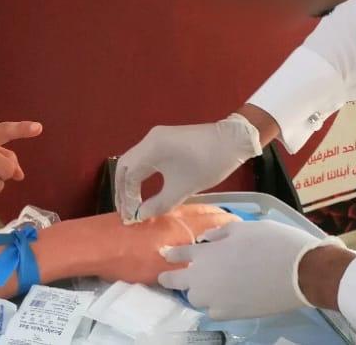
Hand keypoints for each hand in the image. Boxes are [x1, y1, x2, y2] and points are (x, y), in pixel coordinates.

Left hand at [92, 205, 239, 284]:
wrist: (92, 243)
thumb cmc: (128, 257)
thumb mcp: (163, 270)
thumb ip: (186, 267)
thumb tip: (202, 268)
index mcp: (183, 223)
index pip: (214, 220)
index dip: (230, 224)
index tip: (243, 227)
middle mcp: (173, 212)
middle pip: (203, 212)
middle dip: (219, 218)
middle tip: (232, 226)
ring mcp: (158, 211)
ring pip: (188, 211)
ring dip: (203, 218)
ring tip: (212, 228)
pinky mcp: (144, 215)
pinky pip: (174, 214)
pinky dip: (186, 219)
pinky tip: (183, 229)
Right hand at [115, 114, 260, 221]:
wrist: (232, 140)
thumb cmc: (209, 164)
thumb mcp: (184, 188)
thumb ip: (159, 203)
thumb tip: (141, 215)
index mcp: (151, 148)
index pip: (128, 175)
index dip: (126, 198)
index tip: (130, 217)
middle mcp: (148, 139)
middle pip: (124, 166)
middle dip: (123, 190)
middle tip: (126, 211)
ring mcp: (155, 137)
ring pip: (132, 161)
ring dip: (130, 183)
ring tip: (132, 203)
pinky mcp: (163, 139)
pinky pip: (143, 158)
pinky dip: (139, 175)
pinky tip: (142, 189)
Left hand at [158, 220, 345, 319]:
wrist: (301, 272)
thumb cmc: (275, 242)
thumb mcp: (246, 228)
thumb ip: (220, 234)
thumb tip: (205, 239)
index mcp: (207, 253)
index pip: (178, 254)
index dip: (170, 255)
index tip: (164, 255)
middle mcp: (204, 278)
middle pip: (177, 282)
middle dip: (173, 278)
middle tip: (171, 276)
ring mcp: (216, 299)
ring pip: (195, 298)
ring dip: (197, 290)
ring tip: (209, 285)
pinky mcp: (230, 314)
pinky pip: (213, 311)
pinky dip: (214, 304)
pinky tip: (224, 297)